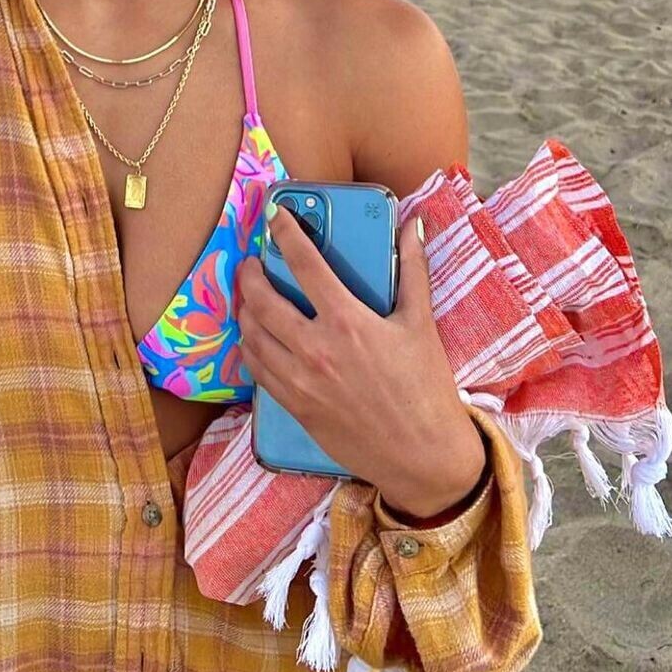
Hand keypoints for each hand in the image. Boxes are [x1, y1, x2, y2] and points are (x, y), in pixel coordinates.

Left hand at [234, 203, 486, 520]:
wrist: (424, 457)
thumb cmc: (426, 388)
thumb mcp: (421, 324)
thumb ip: (412, 270)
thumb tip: (412, 226)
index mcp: (347, 321)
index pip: (304, 264)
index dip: (284, 232)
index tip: (274, 214)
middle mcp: (316, 349)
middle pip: (262, 300)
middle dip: (250, 274)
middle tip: (252, 262)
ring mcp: (300, 381)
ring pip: (252, 336)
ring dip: (245, 311)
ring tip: (249, 298)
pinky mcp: (294, 407)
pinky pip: (258, 371)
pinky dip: (252, 348)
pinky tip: (257, 339)